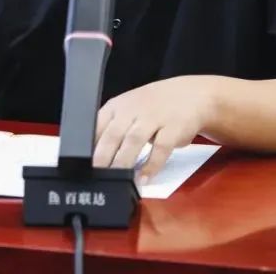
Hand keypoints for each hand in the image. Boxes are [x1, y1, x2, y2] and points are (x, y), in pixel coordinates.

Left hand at [93, 76, 213, 181]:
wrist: (191, 94)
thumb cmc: (153, 107)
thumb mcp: (128, 110)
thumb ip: (112, 128)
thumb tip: (92, 157)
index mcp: (117, 106)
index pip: (97, 124)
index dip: (89, 145)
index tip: (84, 164)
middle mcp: (133, 109)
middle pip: (113, 134)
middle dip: (103, 157)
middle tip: (97, 175)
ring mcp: (154, 117)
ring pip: (134, 140)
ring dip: (124, 162)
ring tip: (118, 180)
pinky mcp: (174, 127)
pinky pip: (161, 147)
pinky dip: (152, 165)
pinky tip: (144, 179)